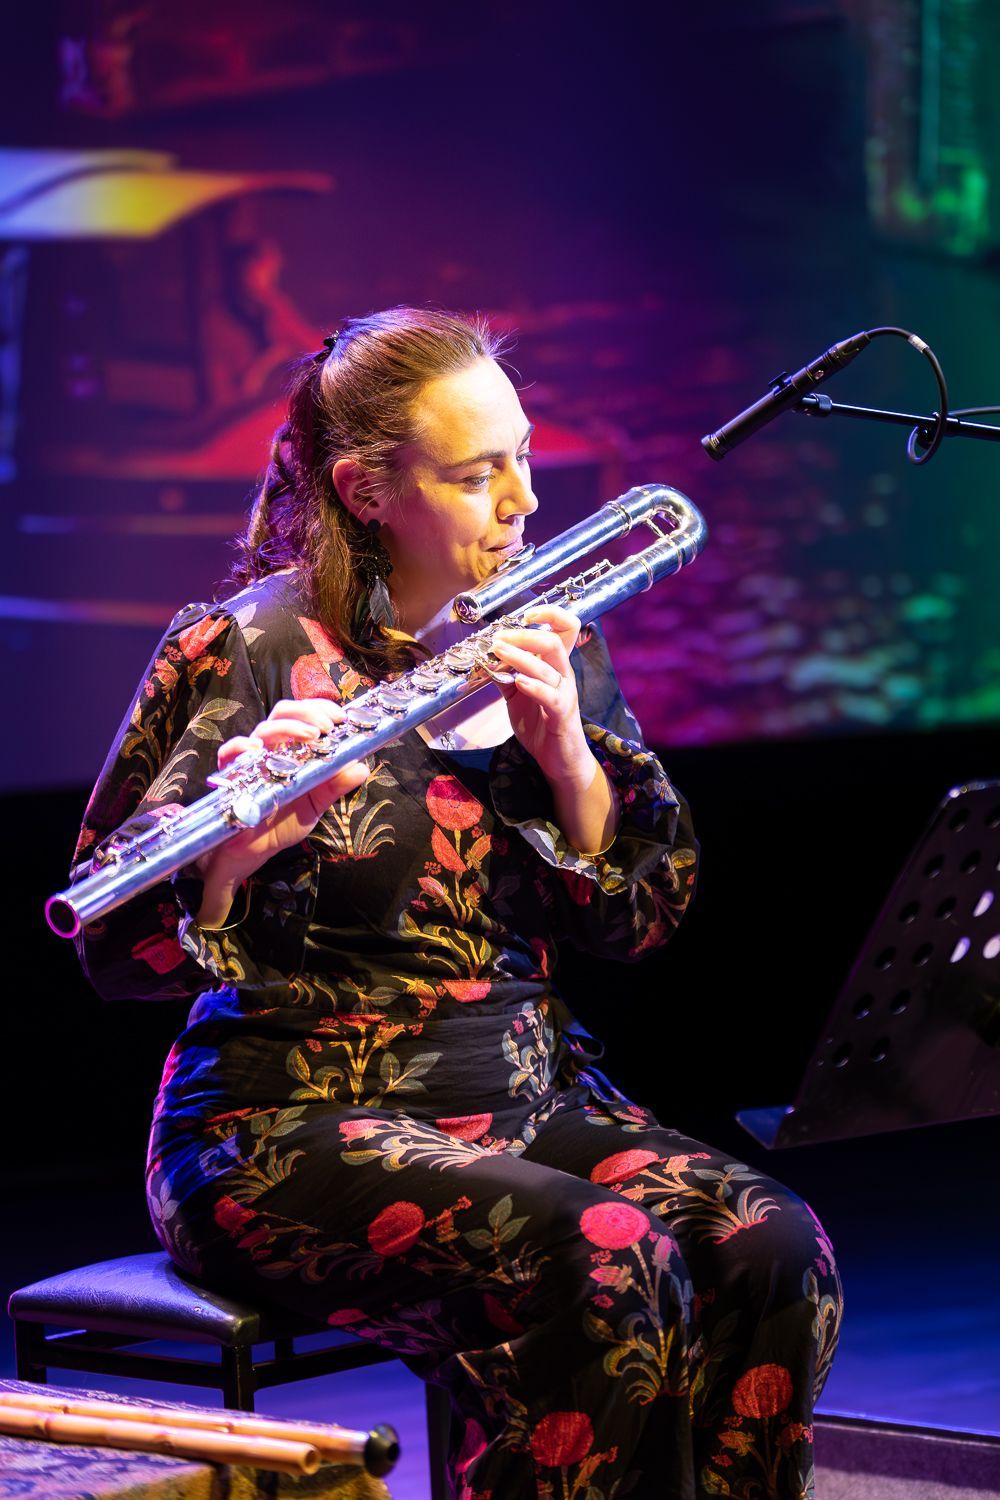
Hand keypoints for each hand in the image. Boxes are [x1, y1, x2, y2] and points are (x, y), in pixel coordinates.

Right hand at [195, 698, 368, 926]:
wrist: (256, 848)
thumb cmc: (285, 820)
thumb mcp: (316, 804)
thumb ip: (335, 786)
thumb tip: (361, 768)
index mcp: (293, 749)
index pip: (305, 716)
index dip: (321, 709)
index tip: (341, 717)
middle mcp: (272, 748)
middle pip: (283, 713)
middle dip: (306, 712)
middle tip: (326, 728)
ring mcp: (251, 759)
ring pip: (264, 729)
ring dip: (288, 727)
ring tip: (310, 736)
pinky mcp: (232, 774)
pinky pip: (229, 752)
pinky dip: (241, 746)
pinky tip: (256, 749)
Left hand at [490, 605, 592, 788]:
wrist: (558, 759)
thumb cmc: (540, 723)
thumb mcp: (516, 695)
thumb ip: (503, 674)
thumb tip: (483, 657)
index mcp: (555, 665)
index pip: (566, 628)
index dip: (550, 614)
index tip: (526, 614)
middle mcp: (564, 674)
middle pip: (554, 641)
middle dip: (525, 634)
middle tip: (499, 637)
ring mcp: (565, 694)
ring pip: (549, 666)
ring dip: (520, 656)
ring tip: (497, 651)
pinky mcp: (562, 715)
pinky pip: (552, 696)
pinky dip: (534, 686)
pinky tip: (518, 682)